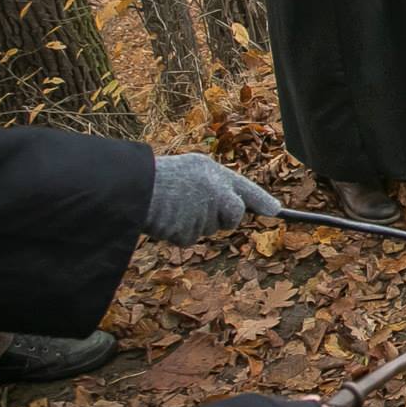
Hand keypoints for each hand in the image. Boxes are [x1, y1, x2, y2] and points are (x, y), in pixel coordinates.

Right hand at [144, 152, 280, 243]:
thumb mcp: (192, 168)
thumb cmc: (158, 176)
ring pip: (208, 228)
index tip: (276, 210)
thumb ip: (217, 184)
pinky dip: (177, 232)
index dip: (263, 201)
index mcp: (215, 173)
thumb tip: (243, 207)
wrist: (130, 189)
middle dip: (221, 217)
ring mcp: (203, 215)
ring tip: (171, 207)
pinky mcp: (187, 233)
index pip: (246, 191)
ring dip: (193, 223)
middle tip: (194, 205)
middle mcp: (215, 193)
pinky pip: (189, 238)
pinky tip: (165, 219)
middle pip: (232, 217)